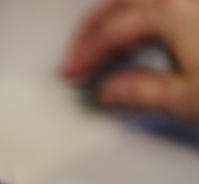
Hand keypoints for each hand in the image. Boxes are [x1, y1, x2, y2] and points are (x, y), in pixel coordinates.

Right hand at [62, 0, 198, 121]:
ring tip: (103, 49)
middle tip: (76, 58)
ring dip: (116, 21)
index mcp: (172, 13)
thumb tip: (111, 91)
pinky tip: (142, 38)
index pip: (112, 29)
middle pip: (122, 4)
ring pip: (139, 2)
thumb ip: (141, 93)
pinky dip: (142, 19)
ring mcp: (195, 3)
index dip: (86, 53)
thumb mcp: (186, 99)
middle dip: (92, 31)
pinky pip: (162, 6)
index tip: (72, 73)